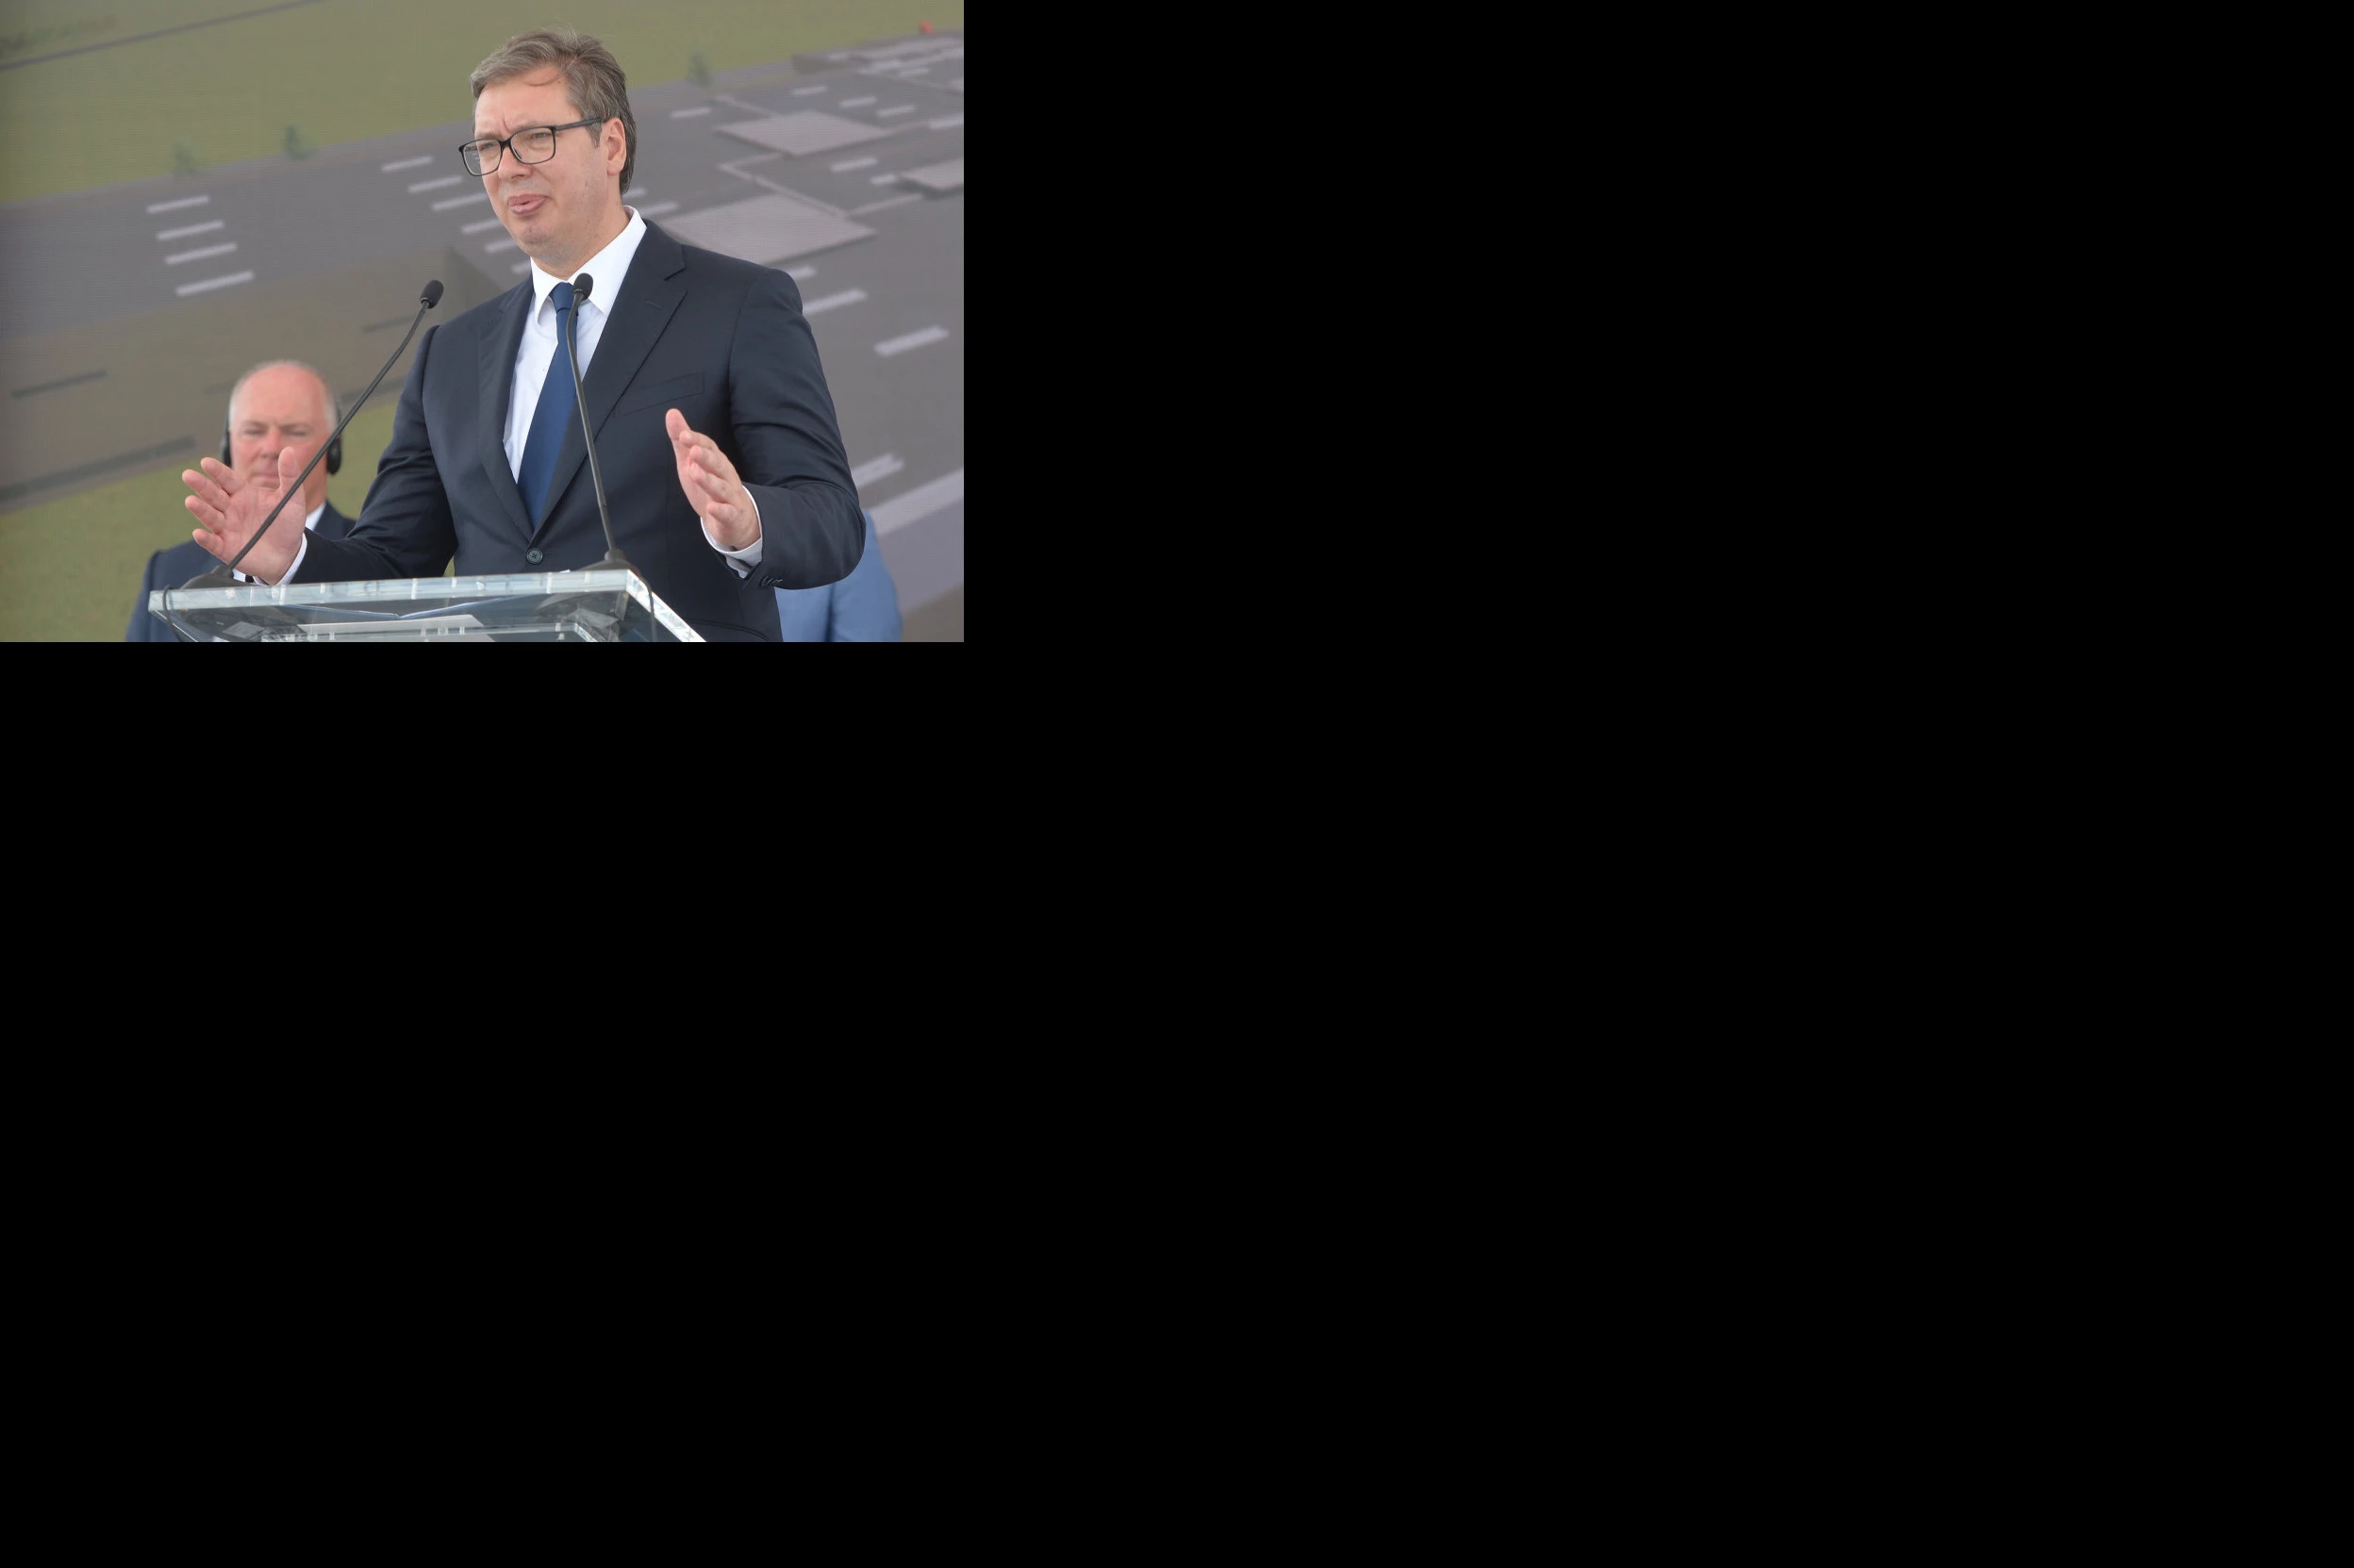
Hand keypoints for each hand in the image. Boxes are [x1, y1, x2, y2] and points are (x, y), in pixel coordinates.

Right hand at [183, 447, 305, 583]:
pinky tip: (198, 533)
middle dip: (201, 485)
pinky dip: (206, 539)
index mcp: (243, 494)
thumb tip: (289, 451)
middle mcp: (231, 509)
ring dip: (200, 509)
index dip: (217, 471)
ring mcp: (227, 528)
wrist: (290, 554)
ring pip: (210, 517)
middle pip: (213, 495)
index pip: (227, 479)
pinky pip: (214, 543)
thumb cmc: (287, 524)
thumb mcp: (292, 499)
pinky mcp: (227, 548)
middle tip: (188, 475)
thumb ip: (289, 476)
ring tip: (191, 501)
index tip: (206, 462)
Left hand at [667, 408, 759, 549]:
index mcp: (717, 461)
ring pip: (722, 488)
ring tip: (695, 473)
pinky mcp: (732, 516)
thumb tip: (671, 412)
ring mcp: (731, 496)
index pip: (710, 447)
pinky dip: (721, 511)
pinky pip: (728, 513)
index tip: (684, 435)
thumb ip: (683, 441)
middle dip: (706, 457)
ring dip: (710, 480)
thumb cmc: (711, 487)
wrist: (735, 520)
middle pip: (718, 465)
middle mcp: (726, 476)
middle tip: (693, 451)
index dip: (698, 441)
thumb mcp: (692, 463)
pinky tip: (711, 508)